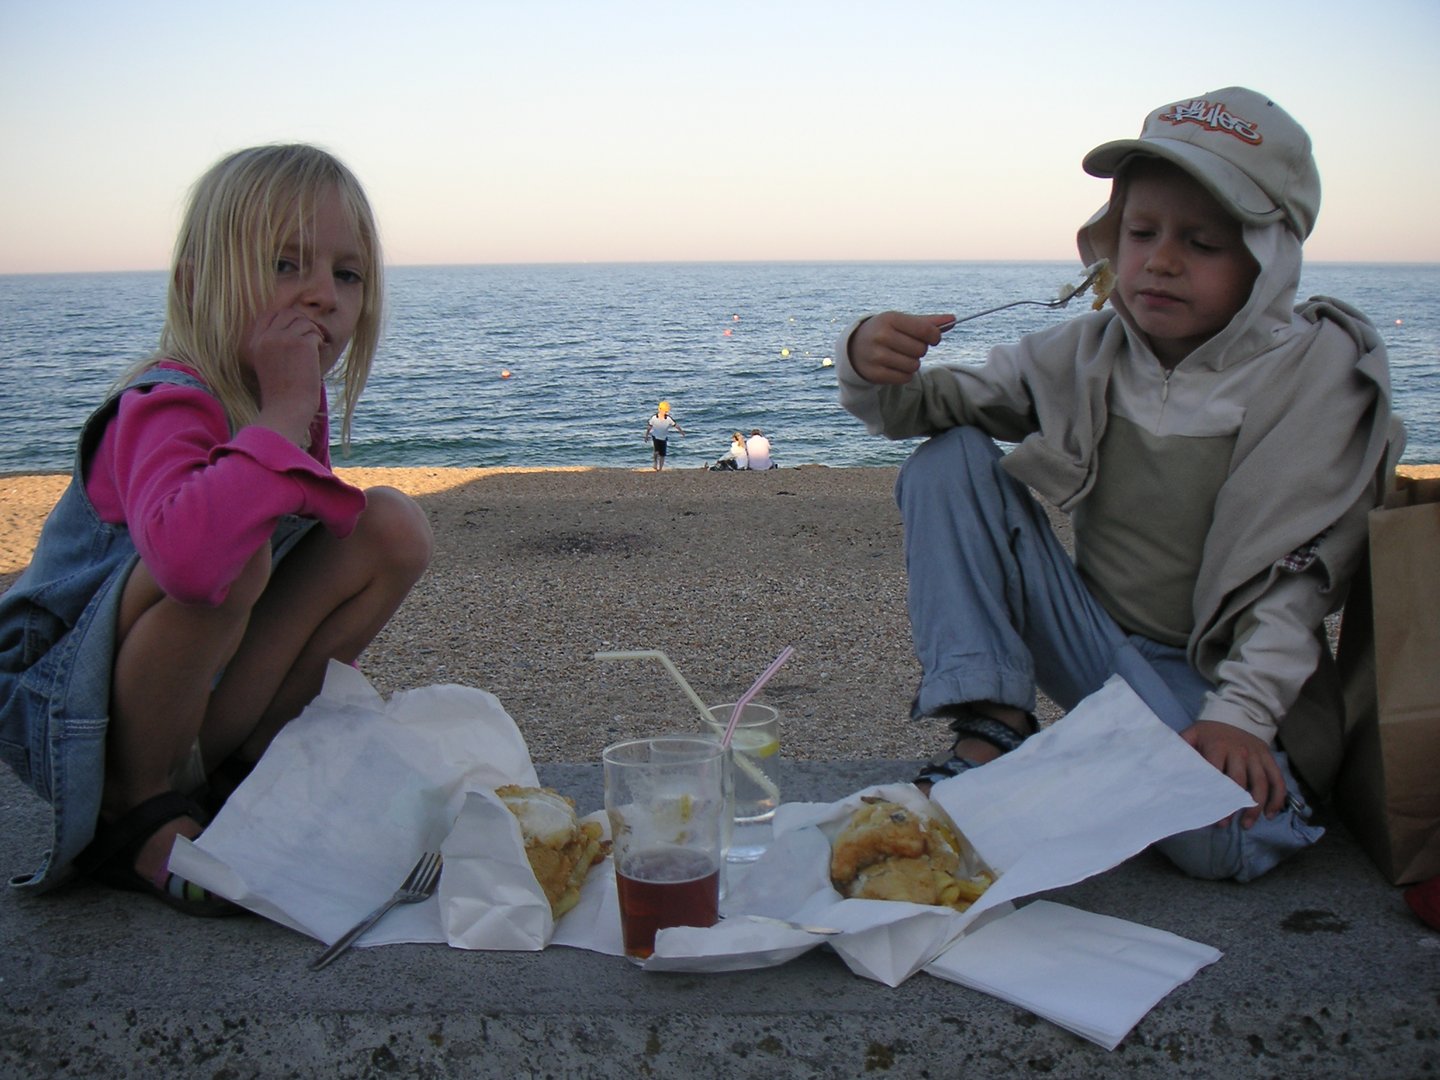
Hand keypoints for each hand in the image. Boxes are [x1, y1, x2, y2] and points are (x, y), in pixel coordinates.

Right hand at [243, 307, 323, 442]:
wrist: (287, 408)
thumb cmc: (282, 391)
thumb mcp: (268, 363)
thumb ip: (274, 343)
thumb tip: (295, 322)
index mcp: (255, 342)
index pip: (270, 314)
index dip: (286, 316)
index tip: (297, 328)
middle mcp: (266, 338)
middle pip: (288, 313)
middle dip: (302, 322)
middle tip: (310, 337)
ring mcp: (282, 339)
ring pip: (304, 321)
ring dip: (313, 332)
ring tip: (316, 347)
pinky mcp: (300, 344)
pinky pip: (314, 332)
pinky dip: (320, 341)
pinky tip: (320, 351)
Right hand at [847, 312, 953, 384]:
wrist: (854, 348)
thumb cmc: (885, 331)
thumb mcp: (902, 322)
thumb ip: (927, 322)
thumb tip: (953, 319)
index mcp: (890, 319)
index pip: (926, 330)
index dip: (935, 336)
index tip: (933, 338)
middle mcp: (881, 336)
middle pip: (921, 350)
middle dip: (920, 350)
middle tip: (909, 348)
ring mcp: (876, 356)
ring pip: (914, 366)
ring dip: (912, 364)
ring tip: (901, 358)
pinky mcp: (874, 373)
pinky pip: (904, 378)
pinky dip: (904, 375)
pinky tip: (895, 367)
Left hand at [1182, 720, 1286, 828]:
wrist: (1238, 714)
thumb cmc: (1211, 731)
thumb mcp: (1193, 734)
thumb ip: (1182, 746)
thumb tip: (1164, 762)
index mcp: (1218, 747)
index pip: (1216, 775)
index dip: (1213, 795)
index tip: (1209, 812)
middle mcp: (1240, 752)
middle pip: (1239, 783)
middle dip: (1233, 805)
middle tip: (1226, 824)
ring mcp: (1256, 756)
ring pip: (1261, 785)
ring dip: (1256, 807)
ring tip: (1246, 824)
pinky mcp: (1269, 758)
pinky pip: (1277, 780)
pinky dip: (1277, 799)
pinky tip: (1270, 814)